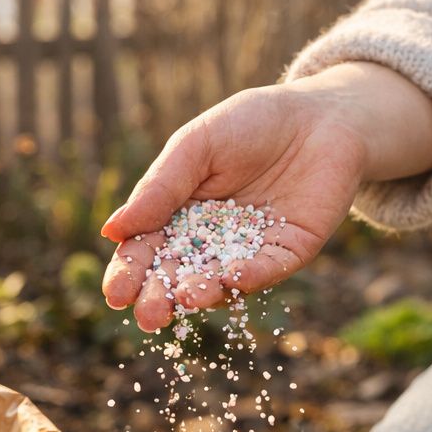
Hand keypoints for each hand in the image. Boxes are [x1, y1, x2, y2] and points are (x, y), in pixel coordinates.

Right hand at [100, 62, 431, 331]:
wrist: (319, 115)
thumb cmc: (250, 124)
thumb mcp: (196, 146)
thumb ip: (160, 187)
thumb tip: (112, 230)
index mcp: (180, 215)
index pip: (148, 250)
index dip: (131, 273)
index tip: (115, 295)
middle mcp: (213, 242)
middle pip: (180, 275)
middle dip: (162, 296)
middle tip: (148, 316)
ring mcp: (251, 250)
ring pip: (222, 280)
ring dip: (203, 292)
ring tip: (186, 298)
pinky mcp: (290, 252)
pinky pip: (267, 269)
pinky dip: (250, 275)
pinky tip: (231, 278)